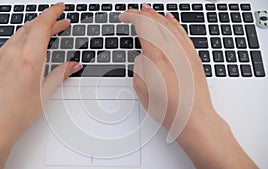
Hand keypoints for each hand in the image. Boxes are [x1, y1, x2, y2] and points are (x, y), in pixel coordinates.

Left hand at [0, 3, 81, 168]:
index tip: (61, 9)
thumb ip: (61, 74)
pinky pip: (12, 40)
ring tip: (49, 30)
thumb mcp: (45, 92)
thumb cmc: (17, 113)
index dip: (53, 13)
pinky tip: (30, 43)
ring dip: (36, 27)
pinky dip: (25, 36)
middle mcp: (13, 53)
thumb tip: (73, 65)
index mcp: (28, 58)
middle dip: (49, 20)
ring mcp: (2, 55)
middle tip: (61, 22)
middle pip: (32, 25)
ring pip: (21, 31)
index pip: (42, 25)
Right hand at [119, 5, 213, 130]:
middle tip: (134, 12)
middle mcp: (173, 50)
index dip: (132, 16)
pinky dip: (175, 23)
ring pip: (170, 24)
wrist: (193, 117)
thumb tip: (142, 56)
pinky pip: (183, 33)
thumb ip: (139, 66)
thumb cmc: (170, 108)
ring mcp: (185, 52)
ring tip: (148, 11)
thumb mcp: (142, 89)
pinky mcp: (193, 56)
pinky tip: (170, 20)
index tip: (125, 17)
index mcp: (157, 57)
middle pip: (156, 21)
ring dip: (157, 15)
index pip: (143, 25)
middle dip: (143, 13)